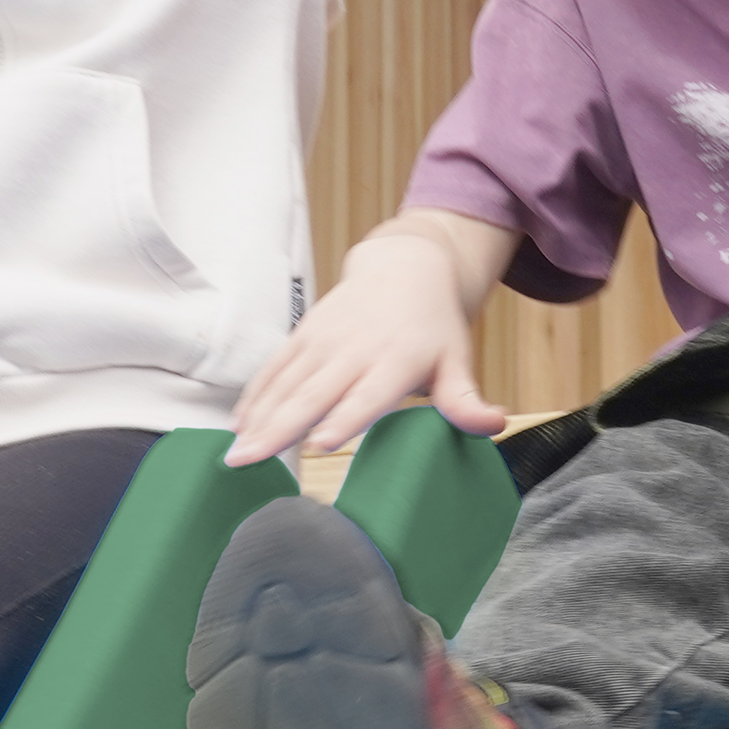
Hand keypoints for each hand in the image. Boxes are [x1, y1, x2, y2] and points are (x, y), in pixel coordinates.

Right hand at [228, 224, 504, 467]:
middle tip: (248, 461)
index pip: (368, 394)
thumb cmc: (433, 326)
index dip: (346, 416)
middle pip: (313, 393)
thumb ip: (465, 399)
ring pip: (285, 383)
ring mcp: (324, 340)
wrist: (405, 268)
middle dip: (279, 428)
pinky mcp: (304, 334)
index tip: (322, 442)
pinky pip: (274, 368)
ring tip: (234, 454)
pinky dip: (255, 395)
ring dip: (258, 418)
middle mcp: (354, 349)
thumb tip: (494, 424)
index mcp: (395, 360)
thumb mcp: (457, 360)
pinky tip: (239, 425)